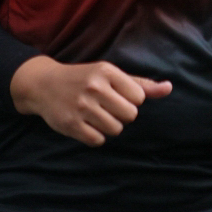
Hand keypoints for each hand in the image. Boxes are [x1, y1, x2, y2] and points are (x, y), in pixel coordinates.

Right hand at [10, 55, 171, 147]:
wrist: (43, 84)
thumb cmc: (84, 78)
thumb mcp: (110, 74)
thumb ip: (140, 83)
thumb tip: (169, 88)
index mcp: (107, 71)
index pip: (139, 98)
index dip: (130, 101)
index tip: (116, 96)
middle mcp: (94, 87)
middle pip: (130, 115)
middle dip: (121, 115)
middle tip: (106, 108)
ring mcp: (81, 106)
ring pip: (115, 129)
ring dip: (109, 126)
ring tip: (95, 116)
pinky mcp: (71, 124)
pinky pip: (98, 140)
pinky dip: (95, 136)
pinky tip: (86, 124)